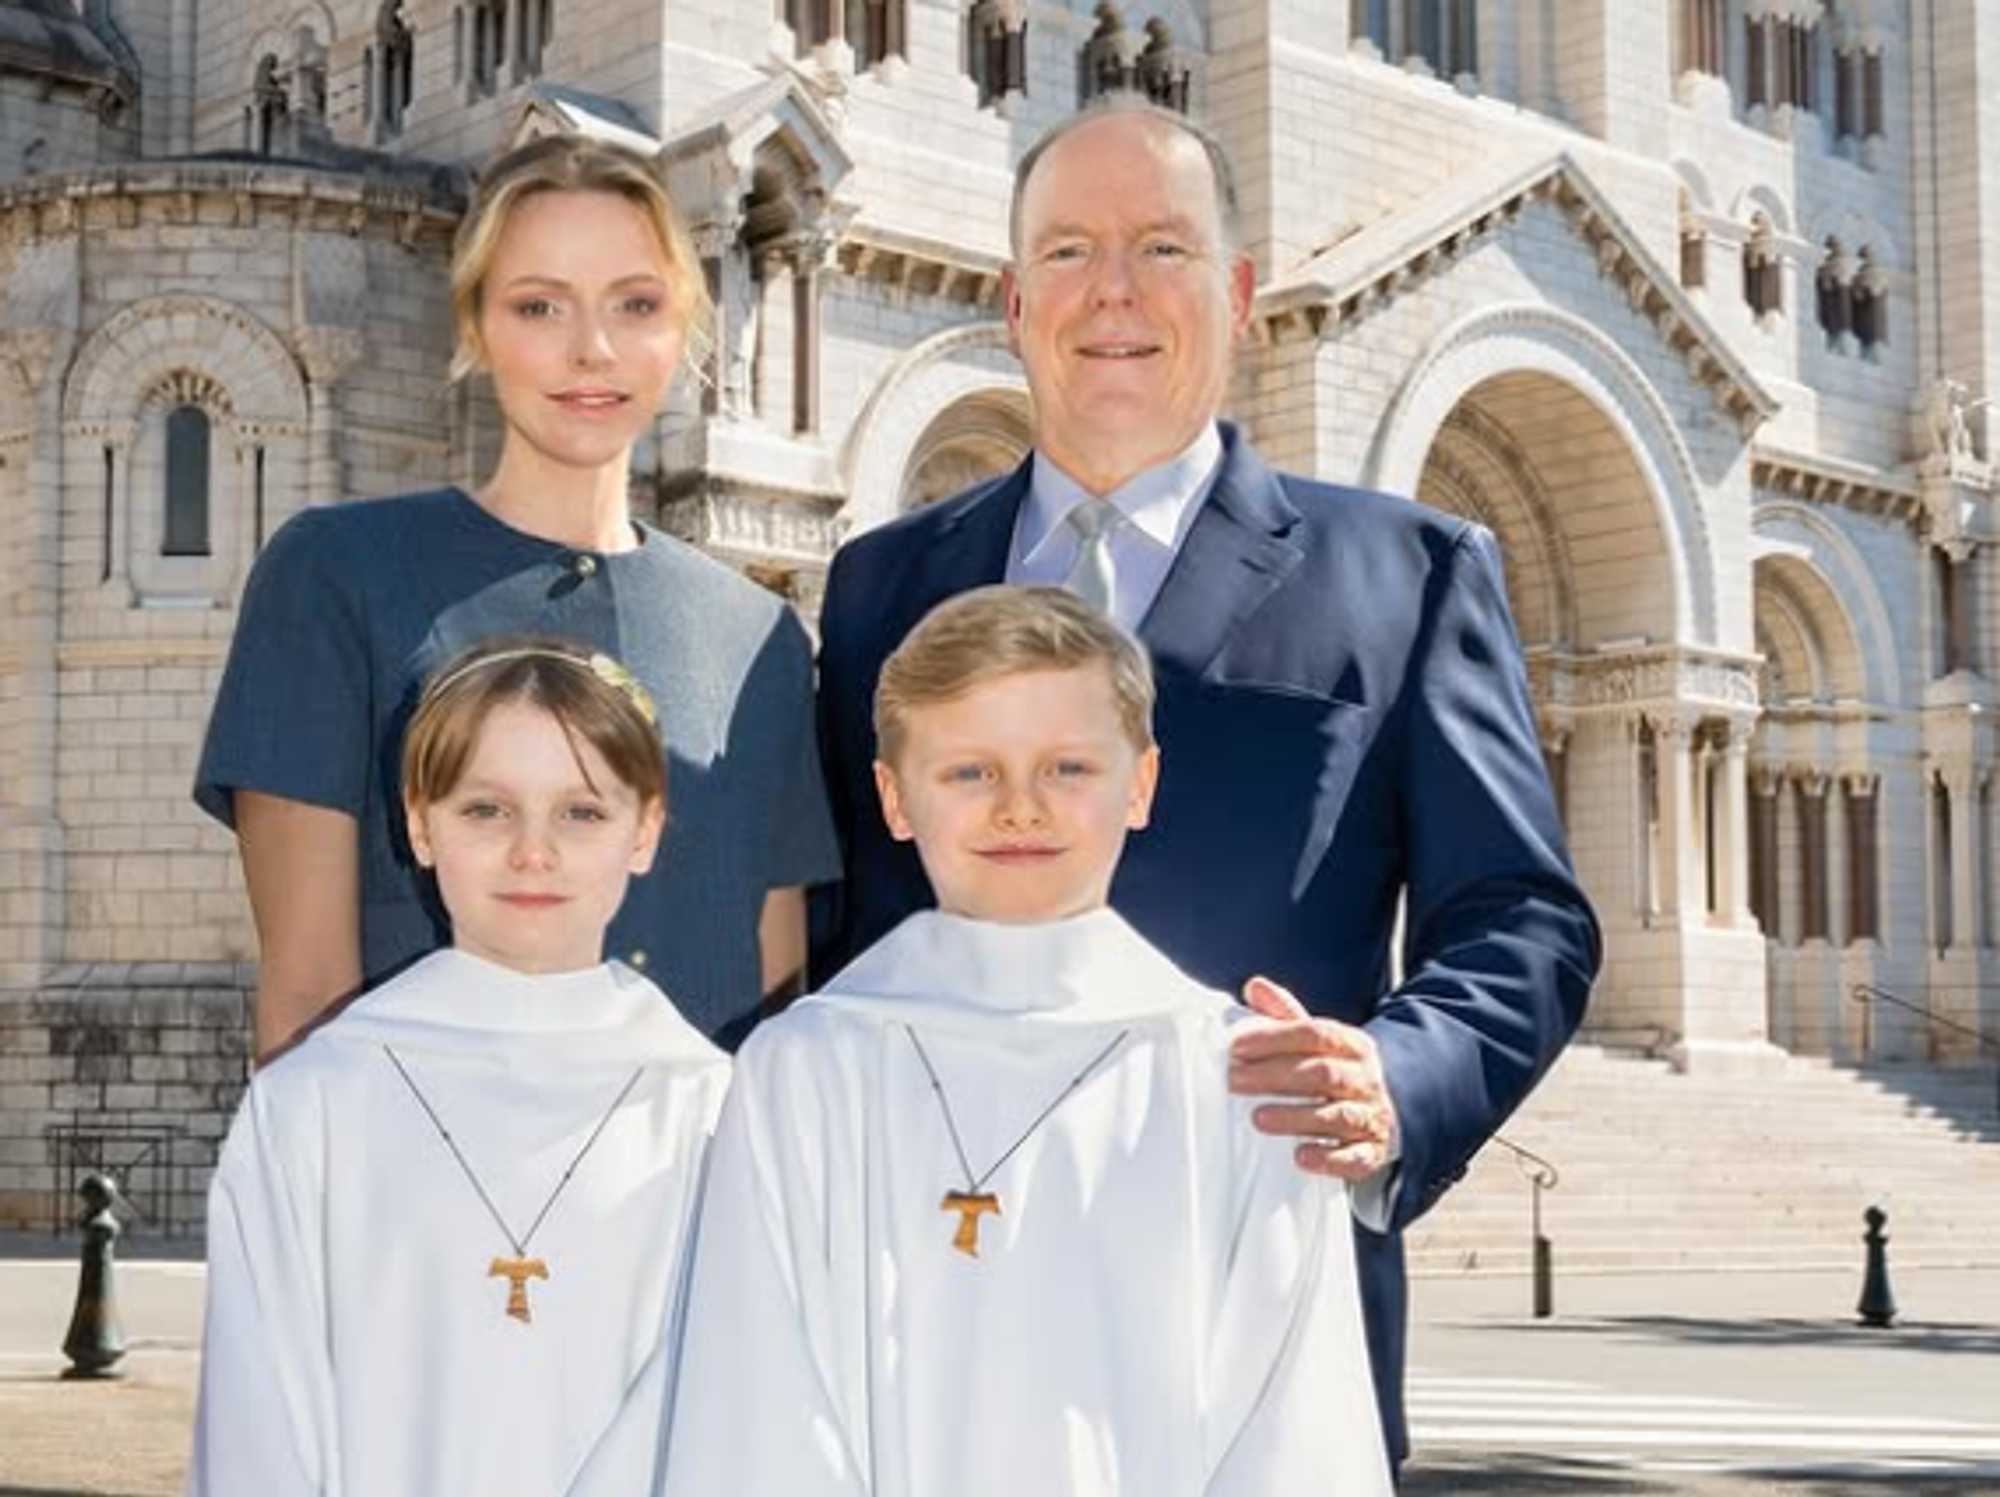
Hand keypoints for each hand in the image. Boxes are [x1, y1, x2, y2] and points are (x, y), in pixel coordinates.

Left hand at [1229, 976, 1397, 1182]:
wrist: (1389, 1109)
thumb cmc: (1338, 1070)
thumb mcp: (1318, 1040)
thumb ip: (1286, 1014)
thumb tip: (1254, 986)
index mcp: (1351, 1044)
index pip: (1314, 1034)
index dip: (1275, 1038)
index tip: (1236, 1046)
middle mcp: (1364, 1078)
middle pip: (1322, 1073)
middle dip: (1276, 1076)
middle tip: (1235, 1081)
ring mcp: (1371, 1115)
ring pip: (1338, 1115)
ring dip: (1296, 1117)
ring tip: (1259, 1118)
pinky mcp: (1372, 1151)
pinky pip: (1356, 1157)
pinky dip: (1329, 1159)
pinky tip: (1301, 1157)